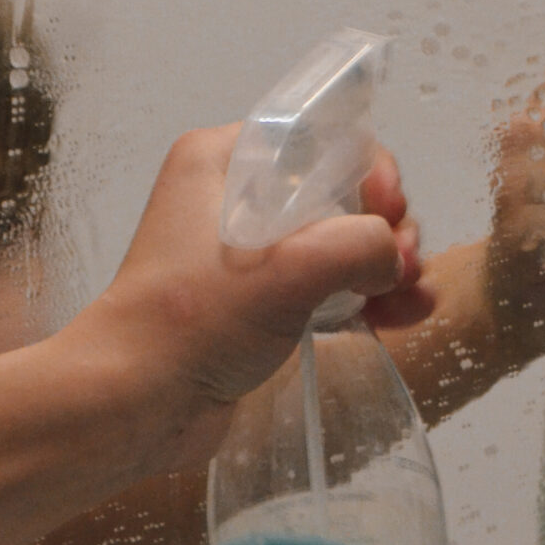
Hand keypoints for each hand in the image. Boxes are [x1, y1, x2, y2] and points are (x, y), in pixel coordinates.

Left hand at [89, 126, 423, 471]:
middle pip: (340, 191)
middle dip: (385, 227)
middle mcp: (235, 197)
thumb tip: (392, 260)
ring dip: (387, 265)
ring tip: (410, 298)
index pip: (320, 138)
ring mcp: (249, 253)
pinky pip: (330, 284)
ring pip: (343, 240)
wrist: (134, 406)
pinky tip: (404, 315)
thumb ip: (359, 244)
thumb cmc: (188, 325)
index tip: (388, 213)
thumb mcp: (288, 268)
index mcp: (225, 160)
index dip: (368, 171)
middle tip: (403, 266)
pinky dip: (368, 295)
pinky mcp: (260, 303)